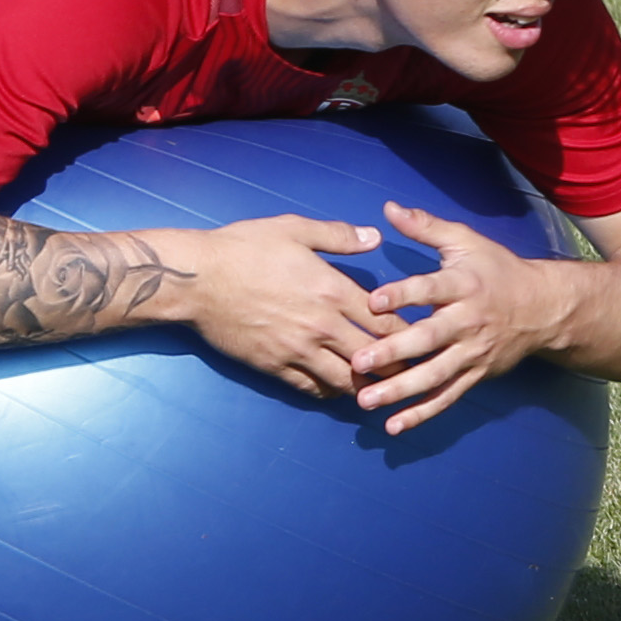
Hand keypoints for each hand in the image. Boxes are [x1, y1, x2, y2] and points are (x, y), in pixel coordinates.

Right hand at [182, 212, 403, 396]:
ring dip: (366, 386)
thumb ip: (338, 236)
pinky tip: (338, 389)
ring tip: (381, 388)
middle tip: (413, 371)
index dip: (408, 331)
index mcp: (331, 290)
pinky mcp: (275, 367)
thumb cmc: (244, 247)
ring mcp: (298, 351)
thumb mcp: (293, 229)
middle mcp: (321, 326)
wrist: (197, 279)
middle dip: (397, 366)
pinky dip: (330, 391)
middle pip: (373, 357)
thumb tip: (375, 237)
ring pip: (346, 381)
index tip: (423, 336)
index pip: (384, 320)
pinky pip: (312, 388)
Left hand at [349, 199, 588, 433]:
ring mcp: (472, 354)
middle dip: (393, 353)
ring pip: (434, 376)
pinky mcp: (476, 375)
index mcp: (463, 285)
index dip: (403, 295)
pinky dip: (422, 414)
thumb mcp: (465, 242)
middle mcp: (467, 322)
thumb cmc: (497, 270)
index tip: (373, 302)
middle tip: (359, 362)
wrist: (544, 309)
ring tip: (366, 400)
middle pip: (428, 339)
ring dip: (400, 391)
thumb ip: (426, 227)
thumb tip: (389, 208)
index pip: (430, 290)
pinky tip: (394, 426)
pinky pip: (447, 398)